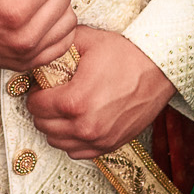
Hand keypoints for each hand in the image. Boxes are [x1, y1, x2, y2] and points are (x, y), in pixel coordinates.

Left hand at [23, 26, 176, 159]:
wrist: (159, 69)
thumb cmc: (125, 54)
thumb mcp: (86, 41)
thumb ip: (57, 48)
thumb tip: (38, 54)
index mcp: (74, 101)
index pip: (35, 105)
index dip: (34, 92)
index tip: (41, 86)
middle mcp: (85, 126)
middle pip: (43, 126)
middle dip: (41, 109)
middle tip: (49, 95)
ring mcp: (98, 139)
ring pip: (57, 142)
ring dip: (54, 126)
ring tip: (61, 109)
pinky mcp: (110, 145)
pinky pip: (77, 152)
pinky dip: (70, 140)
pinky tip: (75, 123)